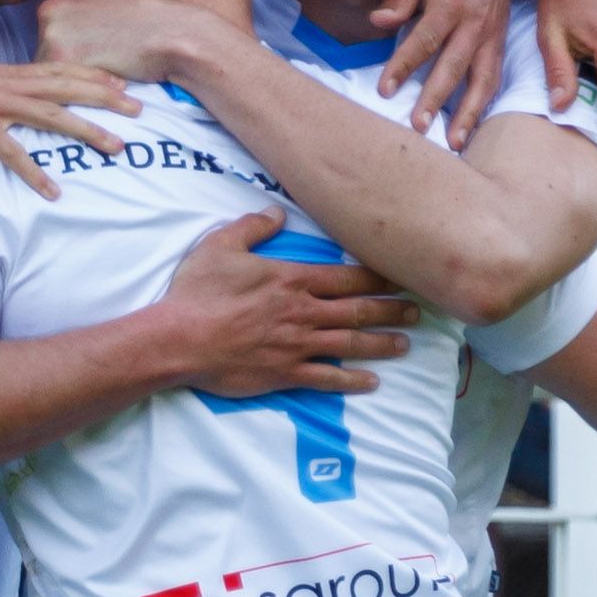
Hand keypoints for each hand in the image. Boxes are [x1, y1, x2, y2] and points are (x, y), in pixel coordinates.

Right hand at [0, 52, 133, 193]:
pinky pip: (10, 152)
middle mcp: (2, 83)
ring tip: (116, 147)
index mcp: (2, 72)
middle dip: (107, 97)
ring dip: (86, 130)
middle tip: (141, 109)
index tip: (124, 84)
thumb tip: (4, 105)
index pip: (58, 68)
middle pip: (66, 86)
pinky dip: (33, 172)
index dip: (94, 74)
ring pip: (50, 114)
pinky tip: (53, 191)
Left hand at [25, 0, 226, 84]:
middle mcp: (50, 6)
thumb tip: (66, 1)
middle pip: (44, 49)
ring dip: (69, 78)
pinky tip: (103, 76)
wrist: (173, 35)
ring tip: (106, 65)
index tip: (101, 43)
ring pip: (46, 70)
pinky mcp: (60, 59)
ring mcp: (51, 32)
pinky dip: (76, 90)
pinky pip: (57, 87)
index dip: (76, 42)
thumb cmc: (150, 18)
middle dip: (67, 61)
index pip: (51, 27)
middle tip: (105, 56)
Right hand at [157, 212, 414, 397]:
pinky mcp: (284, 373)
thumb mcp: (220, 246)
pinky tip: (371, 382)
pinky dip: (351, 381)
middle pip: (358, 310)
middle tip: (417, 312)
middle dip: (391, 310)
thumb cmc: (197, 292)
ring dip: (381, 343)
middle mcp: (303, 312)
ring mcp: (296, 345)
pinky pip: (326, 378)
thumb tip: (277, 213)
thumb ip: (253, 228)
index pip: (347, 278)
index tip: (402, 276)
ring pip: (350, 343)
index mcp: (292, 280)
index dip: (378, 277)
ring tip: (405, 344)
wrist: (178, 340)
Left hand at [376, 0, 519, 141]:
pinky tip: (473, 125)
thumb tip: (377, 22)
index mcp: (453, 0)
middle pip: (455, 66)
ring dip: (469, 112)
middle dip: (436, 99)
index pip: (425, 40)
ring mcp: (492, 31)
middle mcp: (476, 20)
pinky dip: (484, 101)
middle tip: (417, 127)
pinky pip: (494, 74)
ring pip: (483, 78)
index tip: (384, 90)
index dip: (403, 66)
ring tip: (454, 142)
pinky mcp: (500, 38)